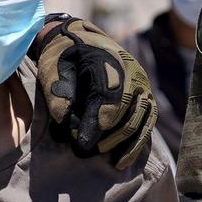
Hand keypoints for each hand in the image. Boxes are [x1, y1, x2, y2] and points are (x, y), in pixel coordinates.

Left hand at [32, 15, 155, 169]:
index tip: (82, 143)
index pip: (107, 97)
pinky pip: (148, 121)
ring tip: (111, 162)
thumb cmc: (62, 57)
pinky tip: (123, 160)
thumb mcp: (53, 72)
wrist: (77, 39)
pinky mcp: (146, 95)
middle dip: (108, 136)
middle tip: (87, 153)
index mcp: (107, 59)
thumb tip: (69, 128)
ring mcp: (142, 83)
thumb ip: (59, 97)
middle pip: (127, 109)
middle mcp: (131, 70)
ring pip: (142, 117)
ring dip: (126, 142)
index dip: (95, 123)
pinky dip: (138, 142)